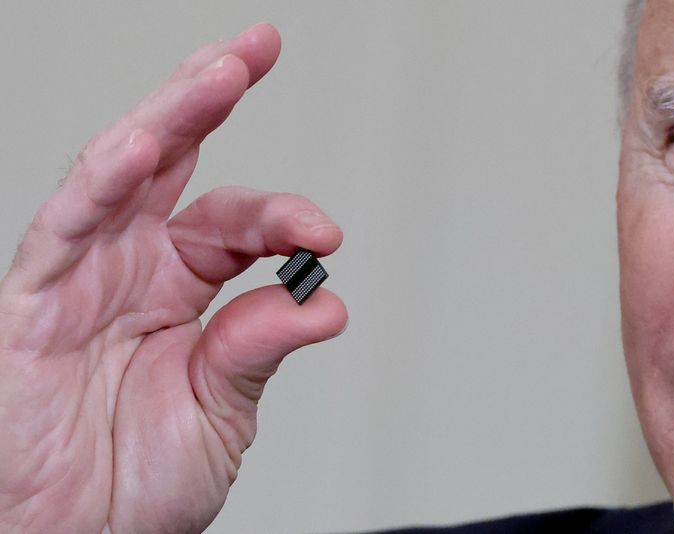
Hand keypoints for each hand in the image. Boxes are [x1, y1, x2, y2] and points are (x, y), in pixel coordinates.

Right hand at [0, 23, 346, 532]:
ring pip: (120, 173)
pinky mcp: (29, 301)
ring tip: (223, 69)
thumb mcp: (222, 411)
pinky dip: (101, 184)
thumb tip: (325, 300)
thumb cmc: (136, 487)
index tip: (325, 233)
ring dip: (168, 117)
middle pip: (172, 162)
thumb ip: (261, 347)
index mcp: (179, 290)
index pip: (235, 224)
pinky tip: (139, 145)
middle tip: (257, 48)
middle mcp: (130, 268)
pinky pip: (63, 228)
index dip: (282, 218)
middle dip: (211, 99)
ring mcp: (80, 276)